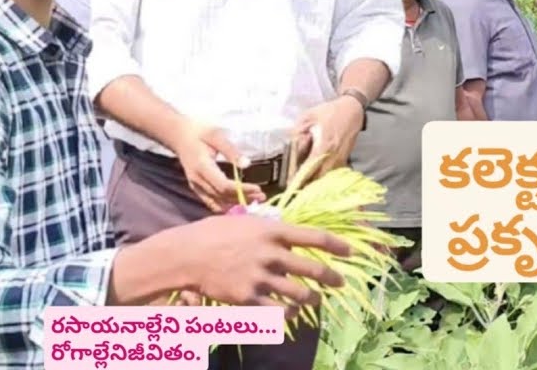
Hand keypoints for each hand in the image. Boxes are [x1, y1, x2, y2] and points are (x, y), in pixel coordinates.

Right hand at [172, 121, 264, 212]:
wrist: (179, 135)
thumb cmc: (199, 132)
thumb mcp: (216, 135)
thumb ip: (231, 150)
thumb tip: (247, 164)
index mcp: (202, 166)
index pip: (223, 185)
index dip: (241, 190)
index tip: (258, 188)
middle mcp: (197, 180)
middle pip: (222, 195)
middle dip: (243, 198)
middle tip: (262, 196)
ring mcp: (195, 185)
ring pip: (216, 201)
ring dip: (235, 204)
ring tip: (255, 202)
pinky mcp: (196, 187)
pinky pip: (210, 202)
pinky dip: (224, 206)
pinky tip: (237, 207)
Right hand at [180, 215, 349, 311]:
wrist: (186, 255)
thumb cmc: (214, 233)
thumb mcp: (246, 222)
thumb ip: (270, 230)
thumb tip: (289, 236)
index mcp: (273, 231)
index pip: (315, 237)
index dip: (337, 245)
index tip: (350, 252)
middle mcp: (271, 254)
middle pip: (313, 269)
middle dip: (331, 278)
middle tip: (340, 283)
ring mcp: (261, 277)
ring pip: (300, 294)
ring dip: (313, 299)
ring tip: (316, 300)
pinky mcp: (249, 298)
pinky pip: (278, 311)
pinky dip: (288, 313)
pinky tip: (291, 312)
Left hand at [290, 97, 364, 182]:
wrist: (352, 108)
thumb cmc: (330, 112)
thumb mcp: (308, 116)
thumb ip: (297, 132)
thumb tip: (291, 147)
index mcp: (324, 145)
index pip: (310, 167)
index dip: (300, 177)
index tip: (290, 185)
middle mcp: (334, 155)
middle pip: (320, 178)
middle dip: (309, 185)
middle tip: (297, 188)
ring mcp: (342, 158)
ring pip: (329, 177)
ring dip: (318, 182)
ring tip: (306, 186)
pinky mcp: (346, 158)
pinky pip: (335, 172)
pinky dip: (327, 177)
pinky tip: (319, 177)